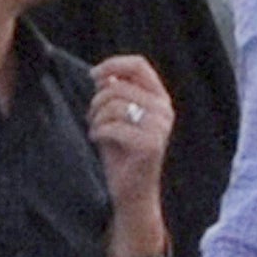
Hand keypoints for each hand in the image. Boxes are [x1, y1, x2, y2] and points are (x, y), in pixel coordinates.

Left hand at [90, 53, 173, 214]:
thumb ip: (115, 94)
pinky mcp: (150, 145)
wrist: (132, 192)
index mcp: (160, 100)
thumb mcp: (118, 117)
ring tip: (95, 129)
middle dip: (97, 100)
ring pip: (114, 105)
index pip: (139, 65)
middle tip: (91, 116)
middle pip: (119, 86)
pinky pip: (113, 126)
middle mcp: (164, 111)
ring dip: (96, 117)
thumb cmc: (122, 153)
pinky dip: (98, 132)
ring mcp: (159, 128)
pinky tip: (98, 140)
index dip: (113, 64)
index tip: (93, 75)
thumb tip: (104, 76)